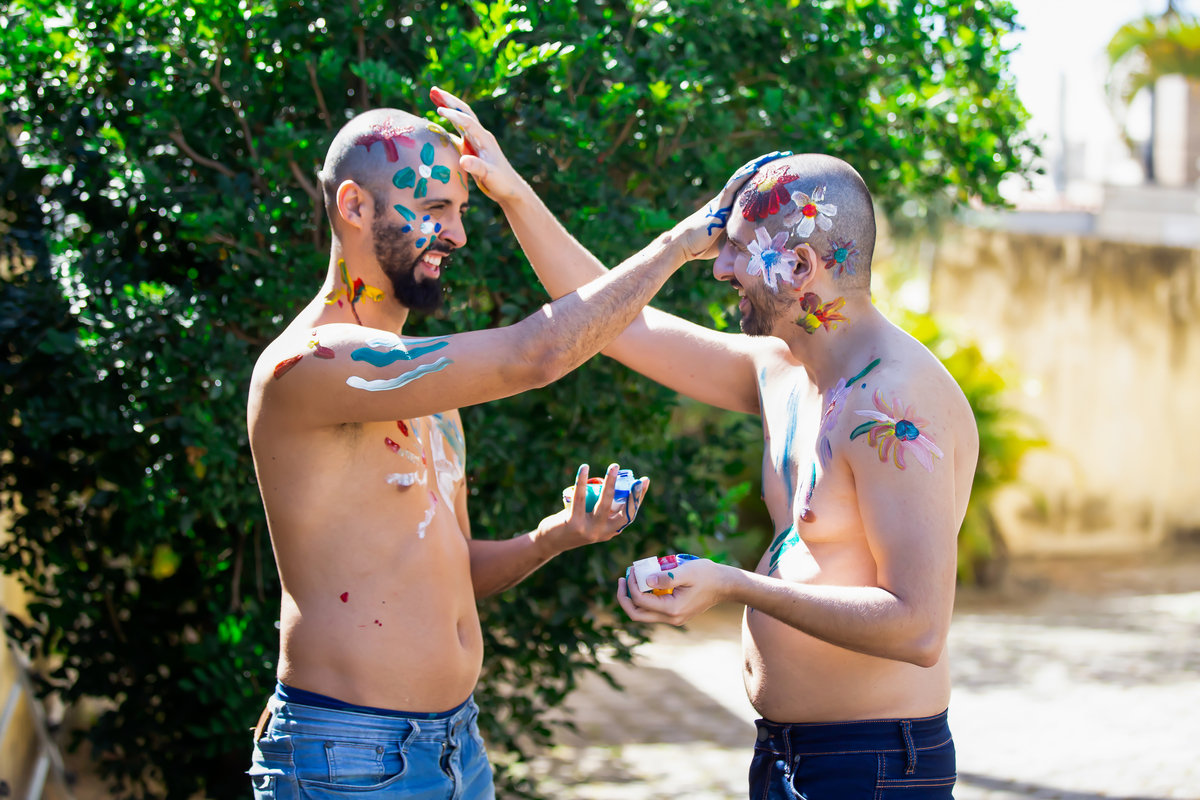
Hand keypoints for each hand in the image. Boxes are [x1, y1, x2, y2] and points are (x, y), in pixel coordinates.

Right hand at [430, 86, 524, 202]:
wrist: (509, 189)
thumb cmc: (502, 182)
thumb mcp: (490, 175)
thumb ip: (477, 167)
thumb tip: (463, 160)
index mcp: (484, 139)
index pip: (467, 122)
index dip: (454, 115)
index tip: (439, 110)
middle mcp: (479, 136)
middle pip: (464, 112)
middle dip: (449, 100)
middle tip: (433, 89)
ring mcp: (475, 141)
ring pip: (459, 119)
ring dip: (447, 107)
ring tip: (433, 96)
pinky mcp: (471, 149)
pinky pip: (457, 133)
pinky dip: (447, 125)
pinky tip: (436, 124)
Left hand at [533, 463, 650, 556]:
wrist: (551, 542)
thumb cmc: (573, 524)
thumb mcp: (591, 519)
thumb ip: (602, 508)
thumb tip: (613, 485)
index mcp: (610, 531)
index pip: (630, 513)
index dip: (638, 497)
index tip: (644, 481)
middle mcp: (603, 532)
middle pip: (622, 511)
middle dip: (632, 492)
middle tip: (638, 477)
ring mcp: (589, 530)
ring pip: (604, 503)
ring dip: (611, 483)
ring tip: (614, 467)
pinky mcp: (574, 524)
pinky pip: (581, 499)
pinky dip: (583, 482)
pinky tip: (585, 468)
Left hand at [616, 557, 730, 625]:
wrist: (724, 585)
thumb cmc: (707, 575)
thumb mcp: (686, 571)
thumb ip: (665, 577)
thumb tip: (645, 580)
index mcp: (672, 609)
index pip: (640, 600)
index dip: (631, 584)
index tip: (633, 569)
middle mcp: (671, 618)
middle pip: (636, 614)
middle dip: (625, 597)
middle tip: (622, 579)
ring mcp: (673, 618)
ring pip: (643, 614)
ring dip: (634, 598)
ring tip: (632, 579)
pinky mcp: (675, 614)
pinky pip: (653, 609)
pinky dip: (645, 598)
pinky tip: (646, 583)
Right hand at [671, 150, 792, 260]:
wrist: (685, 244)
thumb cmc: (704, 246)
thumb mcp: (729, 240)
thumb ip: (742, 236)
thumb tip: (759, 244)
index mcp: (732, 206)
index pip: (751, 188)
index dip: (766, 179)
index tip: (782, 171)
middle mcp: (729, 199)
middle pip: (750, 177)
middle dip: (767, 166)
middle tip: (785, 155)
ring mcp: (723, 200)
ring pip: (743, 177)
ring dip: (759, 164)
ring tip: (775, 154)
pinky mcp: (719, 204)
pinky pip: (733, 187)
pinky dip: (743, 176)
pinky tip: (754, 166)